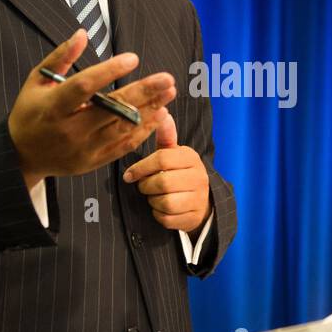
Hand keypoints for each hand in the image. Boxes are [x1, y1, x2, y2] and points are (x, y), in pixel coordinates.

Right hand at [7, 28, 176, 183]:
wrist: (22, 156)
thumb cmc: (30, 112)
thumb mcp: (36, 82)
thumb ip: (60, 57)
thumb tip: (82, 33)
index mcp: (53, 107)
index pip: (84, 86)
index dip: (109, 72)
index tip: (133, 58)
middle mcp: (69, 130)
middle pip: (111, 109)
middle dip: (142, 92)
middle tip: (167, 78)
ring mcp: (83, 149)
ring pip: (122, 129)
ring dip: (149, 110)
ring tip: (168, 93)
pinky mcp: (93, 162)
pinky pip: (124, 146)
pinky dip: (144, 131)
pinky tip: (160, 114)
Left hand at [122, 111, 210, 233]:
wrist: (201, 200)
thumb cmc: (179, 173)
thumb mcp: (174, 153)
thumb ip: (165, 136)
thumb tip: (162, 113)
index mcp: (191, 157)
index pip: (162, 159)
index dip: (141, 167)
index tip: (129, 174)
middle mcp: (199, 177)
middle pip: (161, 182)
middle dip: (146, 186)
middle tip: (143, 185)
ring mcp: (198, 198)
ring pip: (164, 202)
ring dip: (152, 200)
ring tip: (153, 195)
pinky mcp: (193, 217)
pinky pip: (167, 218)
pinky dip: (158, 214)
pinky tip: (160, 207)